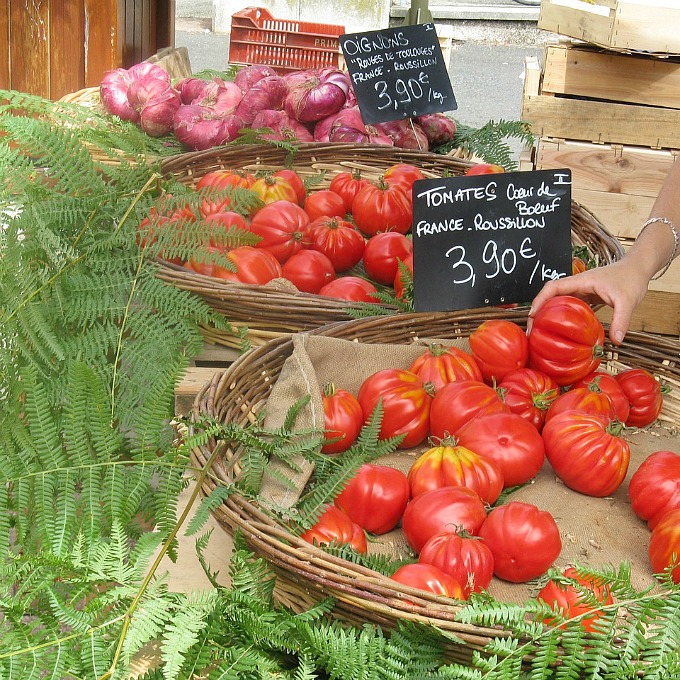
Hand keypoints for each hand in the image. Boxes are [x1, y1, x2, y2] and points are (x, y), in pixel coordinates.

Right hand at [528, 260, 649, 344]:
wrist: (638, 269)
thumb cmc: (631, 279)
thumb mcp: (627, 301)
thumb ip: (621, 320)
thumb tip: (616, 341)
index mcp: (581, 281)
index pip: (553, 287)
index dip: (540, 300)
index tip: (533, 315)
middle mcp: (577, 284)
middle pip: (550, 294)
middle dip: (539, 310)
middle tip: (534, 330)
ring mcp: (580, 290)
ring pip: (557, 300)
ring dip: (547, 313)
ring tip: (541, 331)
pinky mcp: (585, 296)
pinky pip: (566, 305)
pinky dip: (559, 315)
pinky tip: (559, 328)